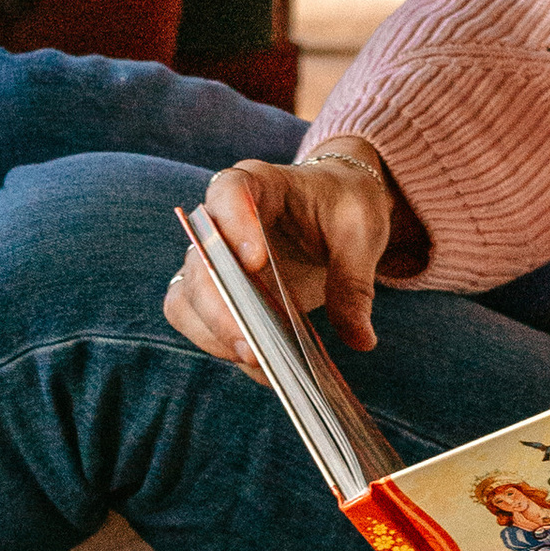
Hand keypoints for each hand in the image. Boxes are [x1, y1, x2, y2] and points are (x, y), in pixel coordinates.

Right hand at [163, 154, 392, 370]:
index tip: (256, 261)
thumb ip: (354, 282)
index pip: (230, 191)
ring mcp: (214, 258)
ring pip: (187, 296)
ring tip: (257, 361)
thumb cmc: (345, 206)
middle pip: (200, 258)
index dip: (234, 223)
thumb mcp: (361, 233)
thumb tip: (360, 339)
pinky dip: (224, 347)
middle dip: (221, 305)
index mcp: (260, 183)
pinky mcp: (217, 293)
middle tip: (252, 343)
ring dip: (214, 333)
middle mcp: (223, 218)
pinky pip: (199, 323)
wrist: (336, 209)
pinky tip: (262, 367)